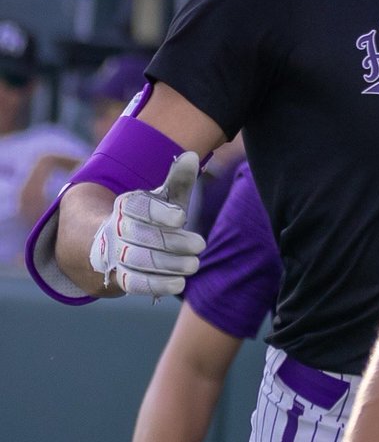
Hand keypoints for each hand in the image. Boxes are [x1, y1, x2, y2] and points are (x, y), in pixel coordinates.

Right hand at [89, 151, 205, 297]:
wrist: (123, 245)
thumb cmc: (153, 218)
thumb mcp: (166, 198)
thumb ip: (179, 180)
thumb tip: (191, 156)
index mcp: (126, 204)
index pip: (137, 206)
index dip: (158, 212)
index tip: (182, 217)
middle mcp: (116, 228)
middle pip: (139, 235)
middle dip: (172, 242)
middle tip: (200, 245)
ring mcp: (115, 255)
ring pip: (137, 261)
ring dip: (169, 264)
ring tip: (194, 264)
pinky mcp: (120, 279)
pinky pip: (134, 284)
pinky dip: (157, 285)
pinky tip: (179, 283)